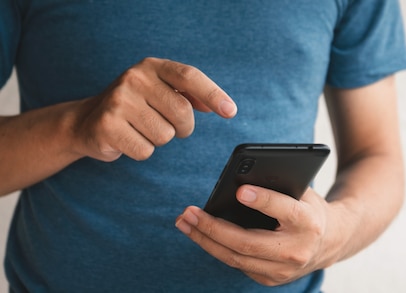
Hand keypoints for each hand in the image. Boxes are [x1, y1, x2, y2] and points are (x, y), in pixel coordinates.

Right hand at [71, 57, 236, 161]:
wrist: (85, 120)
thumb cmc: (133, 106)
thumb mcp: (159, 91)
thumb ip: (189, 94)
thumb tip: (219, 106)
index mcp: (151, 67)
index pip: (189, 76)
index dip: (213, 94)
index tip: (230, 112)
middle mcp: (134, 79)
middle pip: (182, 113)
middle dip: (183, 127)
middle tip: (168, 126)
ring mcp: (118, 101)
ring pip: (165, 135)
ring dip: (159, 139)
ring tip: (140, 129)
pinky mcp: (107, 126)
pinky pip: (146, 151)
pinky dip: (142, 151)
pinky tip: (128, 139)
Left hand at [175, 186, 342, 285]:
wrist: (331, 242)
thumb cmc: (309, 208)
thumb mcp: (303, 192)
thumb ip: (279, 185)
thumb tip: (241, 177)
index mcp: (309, 222)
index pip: (283, 210)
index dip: (262, 200)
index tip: (238, 190)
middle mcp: (297, 251)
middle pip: (248, 242)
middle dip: (214, 228)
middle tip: (189, 212)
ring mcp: (283, 270)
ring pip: (236, 257)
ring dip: (205, 240)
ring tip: (185, 222)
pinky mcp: (271, 279)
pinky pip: (238, 263)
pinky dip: (216, 248)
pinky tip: (200, 234)